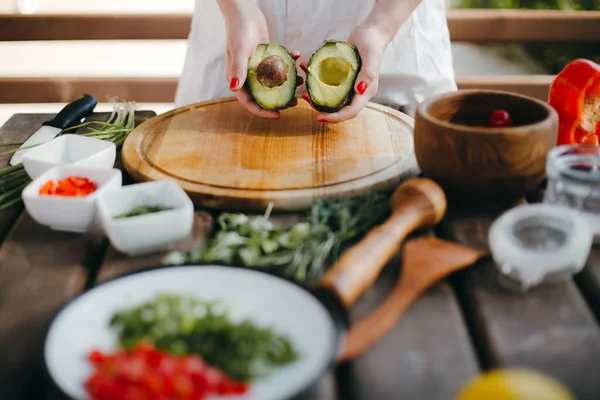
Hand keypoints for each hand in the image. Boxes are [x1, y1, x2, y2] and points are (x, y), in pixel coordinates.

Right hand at [219, 0, 301, 119]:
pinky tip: (298, 55)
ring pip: (272, 82)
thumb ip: (238, 70)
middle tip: (294, 103)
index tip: (278, 116)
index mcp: (237, 79)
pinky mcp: (265, 57)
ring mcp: (256, 67)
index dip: (262, 112)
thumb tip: (234, 89)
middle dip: (278, 101)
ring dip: (287, 83)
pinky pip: (278, 66)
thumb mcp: (240, 50)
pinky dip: (288, 62)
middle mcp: (246, 76)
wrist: (243, 11)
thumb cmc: (239, 30)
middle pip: (262, 95)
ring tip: (300, 82)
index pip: (248, 102)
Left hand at [301, 26, 388, 123]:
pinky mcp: (342, 79)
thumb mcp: (371, 56)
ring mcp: (349, 86)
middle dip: (322, 108)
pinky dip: (317, 82)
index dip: (336, 117)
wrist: (371, 33)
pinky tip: (307, 73)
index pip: (351, 112)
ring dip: (317, 97)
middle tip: (305, 99)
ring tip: (304, 91)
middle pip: (339, 108)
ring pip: (332, 98)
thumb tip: (360, 91)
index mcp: (366, 92)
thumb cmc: (372, 43)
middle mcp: (357, 92)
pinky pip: (329, 85)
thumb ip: (368, 74)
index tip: (319, 117)